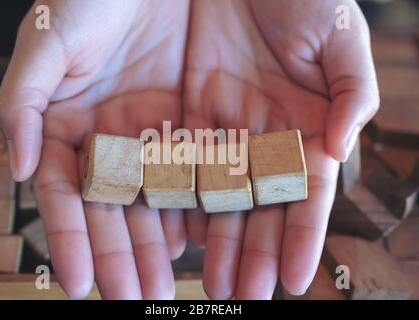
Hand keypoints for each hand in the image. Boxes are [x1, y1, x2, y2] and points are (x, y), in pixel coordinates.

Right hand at [0, 0, 189, 298]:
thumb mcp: (46, 43)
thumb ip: (23, 104)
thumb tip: (22, 170)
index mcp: (70, 130)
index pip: (68, 197)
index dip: (71, 240)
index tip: (80, 286)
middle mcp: (111, 142)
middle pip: (115, 209)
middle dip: (124, 256)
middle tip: (136, 298)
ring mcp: (152, 136)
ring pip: (157, 199)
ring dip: (162, 244)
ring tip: (171, 285)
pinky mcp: (191, 122)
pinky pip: (195, 170)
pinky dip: (196, 204)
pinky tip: (201, 238)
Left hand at [184, 0, 378, 298]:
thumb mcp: (340, 37)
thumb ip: (352, 92)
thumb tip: (344, 148)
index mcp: (308, 126)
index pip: (306, 194)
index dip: (302, 237)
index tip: (295, 281)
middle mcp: (267, 137)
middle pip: (260, 206)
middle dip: (253, 251)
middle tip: (243, 295)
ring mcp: (227, 128)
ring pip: (220, 194)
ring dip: (217, 238)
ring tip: (211, 282)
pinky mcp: (191, 112)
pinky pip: (185, 162)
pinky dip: (183, 198)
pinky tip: (179, 233)